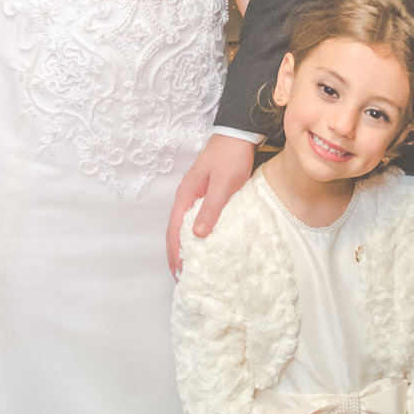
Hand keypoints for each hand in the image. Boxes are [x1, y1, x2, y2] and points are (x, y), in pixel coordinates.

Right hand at [167, 134, 255, 275]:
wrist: (238, 135)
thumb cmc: (231, 157)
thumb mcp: (224, 183)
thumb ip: (211, 208)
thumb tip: (197, 235)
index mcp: (186, 195)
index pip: (175, 230)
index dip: (175, 252)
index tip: (180, 272)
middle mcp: (186, 198)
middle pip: (176, 231)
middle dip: (177, 254)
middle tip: (183, 277)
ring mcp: (196, 197)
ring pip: (185, 227)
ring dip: (186, 247)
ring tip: (192, 267)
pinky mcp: (207, 197)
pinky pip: (197, 221)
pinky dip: (197, 236)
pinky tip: (205, 246)